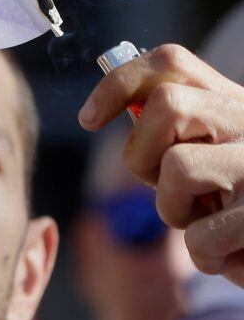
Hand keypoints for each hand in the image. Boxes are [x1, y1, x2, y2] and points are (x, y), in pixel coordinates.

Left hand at [79, 44, 243, 287]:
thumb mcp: (221, 152)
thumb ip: (180, 128)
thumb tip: (117, 110)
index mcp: (237, 102)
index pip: (172, 63)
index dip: (120, 83)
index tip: (89, 118)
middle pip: (167, 105)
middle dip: (143, 154)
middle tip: (162, 186)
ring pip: (177, 168)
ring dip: (175, 210)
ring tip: (209, 222)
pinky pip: (201, 238)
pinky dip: (208, 257)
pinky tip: (235, 255)